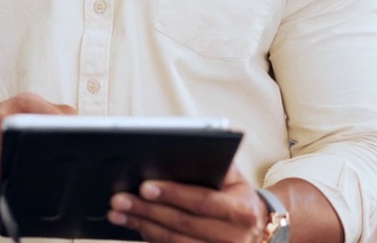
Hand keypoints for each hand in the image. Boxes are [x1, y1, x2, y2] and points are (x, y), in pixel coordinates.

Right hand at [0, 93, 74, 188]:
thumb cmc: (11, 118)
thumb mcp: (38, 109)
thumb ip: (64, 115)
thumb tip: (89, 130)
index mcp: (24, 103)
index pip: (52, 118)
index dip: (66, 135)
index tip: (78, 147)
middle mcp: (2, 119)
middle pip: (32, 147)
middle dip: (48, 162)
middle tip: (60, 173)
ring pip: (16, 169)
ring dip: (30, 179)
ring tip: (38, 179)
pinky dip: (10, 186)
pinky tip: (14, 182)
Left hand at [107, 165, 269, 242]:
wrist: (258, 230)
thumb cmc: (238, 196)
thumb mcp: (236, 177)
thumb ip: (216, 162)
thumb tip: (189, 144)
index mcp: (242, 211)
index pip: (202, 202)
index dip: (173, 194)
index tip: (145, 186)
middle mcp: (233, 238)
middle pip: (182, 224)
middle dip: (147, 210)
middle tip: (119, 199)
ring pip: (174, 241)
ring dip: (142, 226)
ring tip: (118, 212)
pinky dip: (150, 238)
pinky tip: (134, 225)